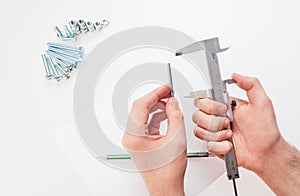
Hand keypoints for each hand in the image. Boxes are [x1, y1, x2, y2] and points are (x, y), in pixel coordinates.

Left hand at [122, 85, 186, 195]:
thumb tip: (172, 102)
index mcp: (134, 137)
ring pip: (144, 115)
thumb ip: (175, 117)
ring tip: (171, 104)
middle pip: (140, 108)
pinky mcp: (140, 141)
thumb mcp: (176, 140)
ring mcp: (134, 139)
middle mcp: (130, 137)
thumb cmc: (168, 172)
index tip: (165, 88)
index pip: (140, 106)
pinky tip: (168, 115)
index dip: (154, 93)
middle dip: (155, 99)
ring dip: (157, 108)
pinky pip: (147, 123)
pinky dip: (157, 117)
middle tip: (168, 93)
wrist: (166, 187)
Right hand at [193, 73, 299, 194]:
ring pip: (199, 130)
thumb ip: (251, 84)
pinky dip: (220, 146)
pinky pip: (207, 145)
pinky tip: (230, 144)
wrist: (266, 153)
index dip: (209, 105)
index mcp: (225, 106)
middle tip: (227, 123)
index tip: (222, 109)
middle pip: (197, 115)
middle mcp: (218, 118)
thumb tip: (237, 76)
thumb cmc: (266, 131)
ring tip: (230, 134)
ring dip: (217, 134)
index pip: (203, 100)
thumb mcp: (262, 103)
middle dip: (214, 121)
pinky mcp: (215, 145)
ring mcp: (215, 132)